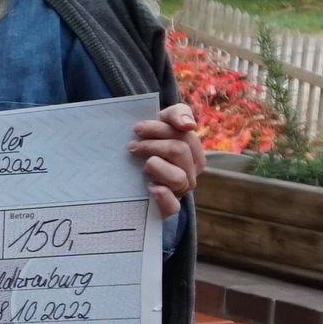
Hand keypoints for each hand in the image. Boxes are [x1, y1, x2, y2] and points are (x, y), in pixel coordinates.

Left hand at [131, 103, 205, 218]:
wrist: (130, 181)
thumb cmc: (149, 148)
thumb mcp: (161, 125)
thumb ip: (177, 114)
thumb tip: (189, 125)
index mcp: (192, 150)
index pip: (183, 134)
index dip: (159, 129)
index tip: (137, 128)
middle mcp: (190, 171)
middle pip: (179, 151)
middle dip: (152, 144)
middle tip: (132, 146)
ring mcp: (180, 190)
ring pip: (179, 177)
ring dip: (157, 167)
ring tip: (143, 164)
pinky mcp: (168, 208)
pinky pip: (173, 206)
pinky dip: (163, 196)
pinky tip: (151, 187)